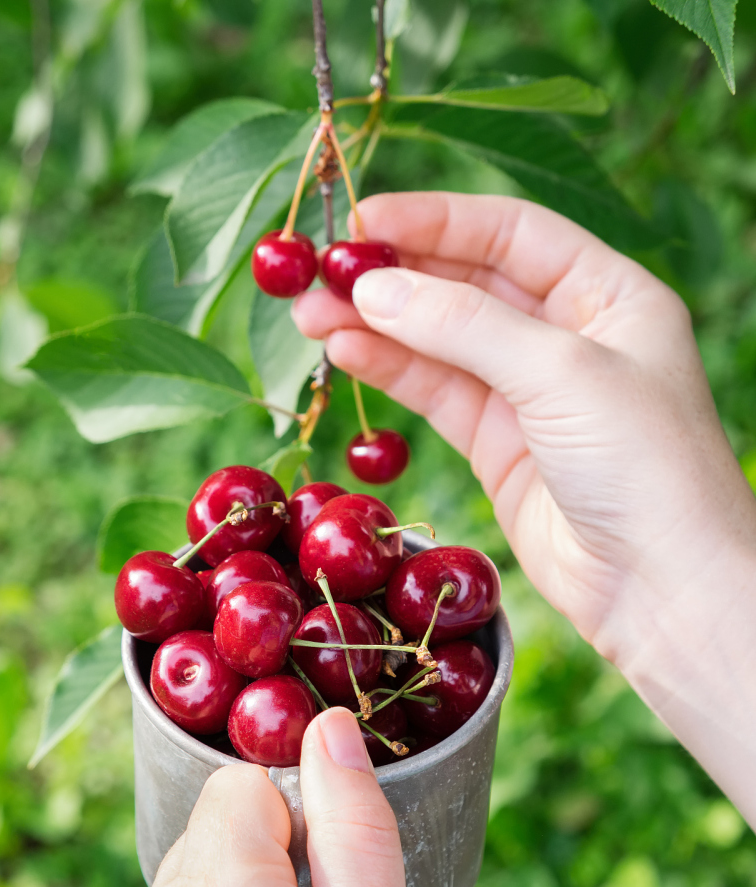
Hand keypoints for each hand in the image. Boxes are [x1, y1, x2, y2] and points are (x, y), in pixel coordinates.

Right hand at [295, 192, 755, 823]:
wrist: (660, 584)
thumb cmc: (643, 463)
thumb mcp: (560, 372)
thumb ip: (465, 326)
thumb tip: (371, 288)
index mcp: (609, 293)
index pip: (512, 232)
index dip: (436, 220)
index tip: (363, 219)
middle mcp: (570, 335)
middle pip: (468, 284)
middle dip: (394, 275)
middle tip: (318, 271)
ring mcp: (531, 394)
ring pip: (441, 342)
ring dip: (377, 324)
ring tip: (308, 314)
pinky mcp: (499, 447)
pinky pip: (436, 394)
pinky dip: (390, 371)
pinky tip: (344, 350)